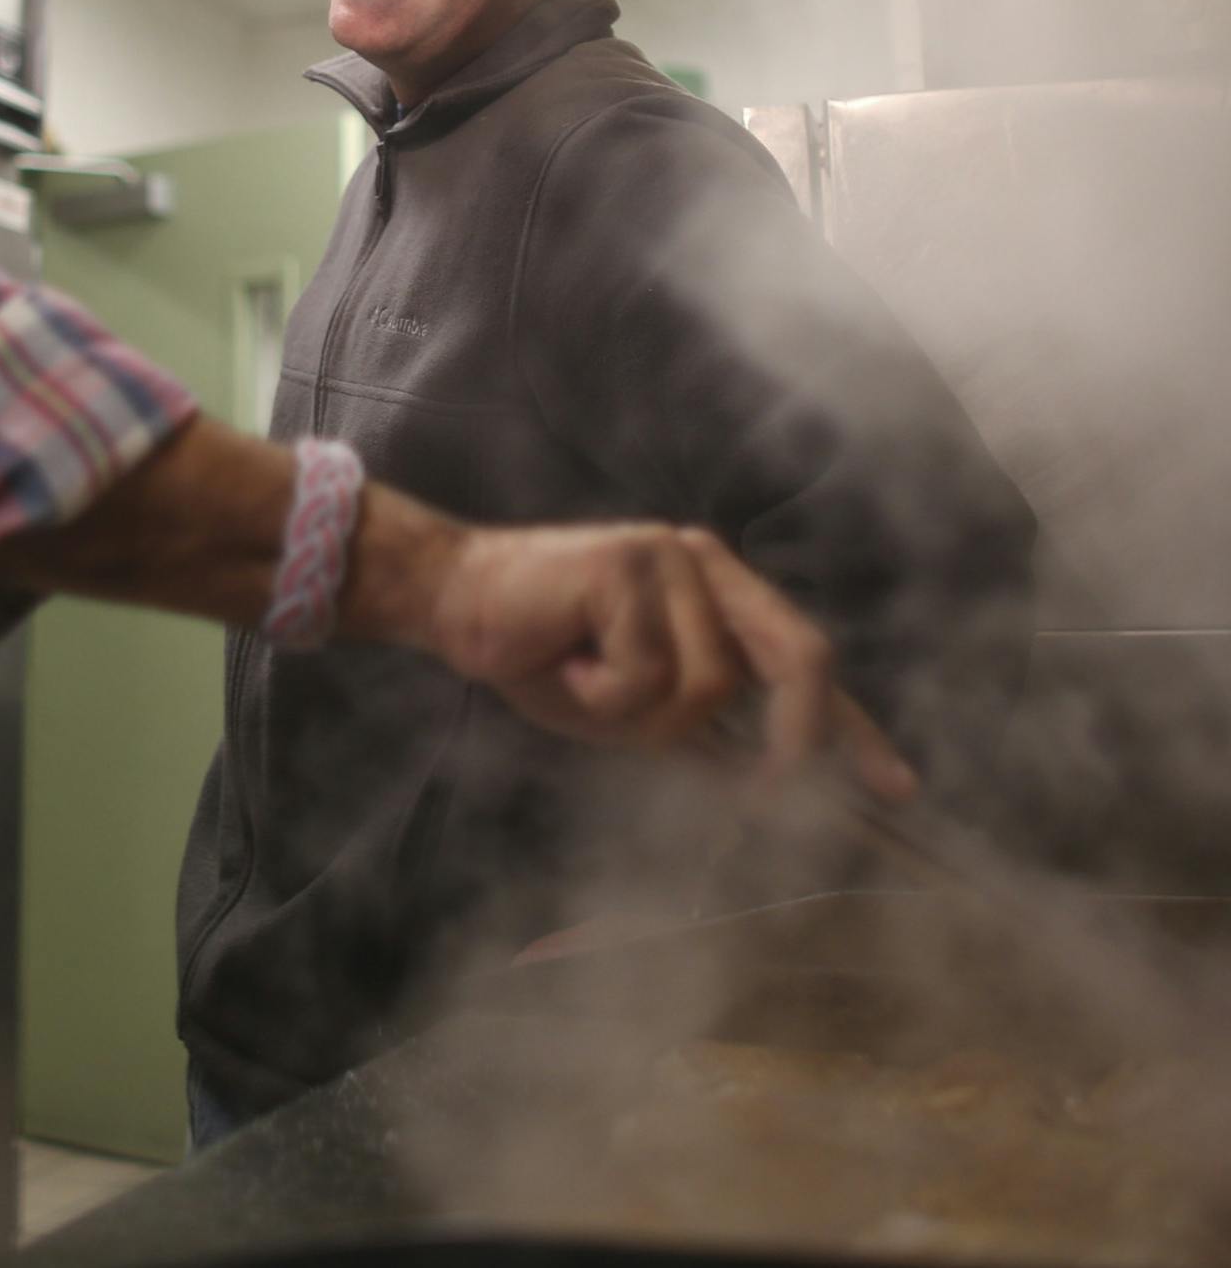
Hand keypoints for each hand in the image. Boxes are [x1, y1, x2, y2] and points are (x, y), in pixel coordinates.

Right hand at [427, 521, 916, 803]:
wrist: (456, 600)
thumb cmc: (543, 653)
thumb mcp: (637, 711)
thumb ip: (704, 735)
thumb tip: (767, 792)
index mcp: (719, 593)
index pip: (805, 661)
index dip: (852, 730)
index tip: (895, 789)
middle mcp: (708, 565)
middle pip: (799, 654)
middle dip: (796, 737)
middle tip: (763, 791)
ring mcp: (671, 559)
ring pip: (708, 686)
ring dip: (642, 718)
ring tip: (583, 684)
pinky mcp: (627, 567)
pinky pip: (645, 675)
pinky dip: (600, 695)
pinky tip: (562, 661)